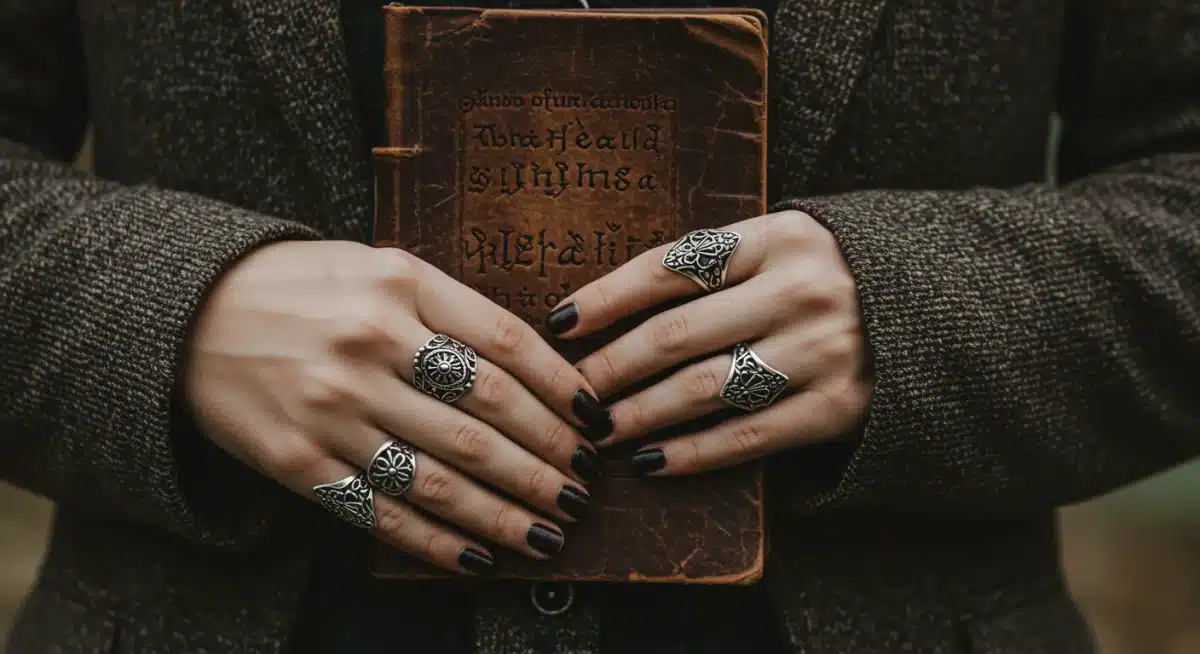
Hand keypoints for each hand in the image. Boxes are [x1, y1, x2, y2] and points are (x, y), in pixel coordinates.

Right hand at [184, 240, 609, 573]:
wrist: (189, 311)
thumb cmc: (302, 286)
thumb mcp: (378, 266)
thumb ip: (450, 306)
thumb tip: (540, 362)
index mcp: (400, 286)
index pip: (506, 344)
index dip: (562, 390)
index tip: (597, 422)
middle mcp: (370, 345)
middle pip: (485, 419)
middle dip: (546, 462)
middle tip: (583, 488)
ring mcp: (332, 407)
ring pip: (443, 475)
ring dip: (506, 512)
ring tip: (550, 532)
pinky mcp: (298, 460)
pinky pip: (381, 511)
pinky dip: (435, 541)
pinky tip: (478, 556)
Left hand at [545, 211, 871, 474]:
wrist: (940, 311)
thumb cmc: (834, 276)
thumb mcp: (785, 245)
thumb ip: (717, 263)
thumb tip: (611, 308)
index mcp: (779, 236)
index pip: (670, 267)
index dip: (607, 298)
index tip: (560, 323)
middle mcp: (800, 290)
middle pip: (676, 335)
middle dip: (610, 367)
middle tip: (570, 390)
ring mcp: (821, 351)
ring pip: (703, 389)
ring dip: (639, 414)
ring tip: (598, 429)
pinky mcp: (837, 407)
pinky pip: (746, 438)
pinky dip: (691, 453)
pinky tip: (651, 461)